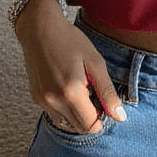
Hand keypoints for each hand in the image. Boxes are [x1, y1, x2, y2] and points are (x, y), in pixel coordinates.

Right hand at [15, 0, 126, 132]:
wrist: (39, 28)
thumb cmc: (70, 41)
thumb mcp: (95, 63)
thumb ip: (108, 92)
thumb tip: (120, 117)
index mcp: (71, 93)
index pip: (92, 126)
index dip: (101, 117)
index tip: (102, 100)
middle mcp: (53, 101)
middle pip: (79, 128)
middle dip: (90, 117)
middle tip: (92, 93)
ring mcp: (42, 101)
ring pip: (66, 123)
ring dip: (76, 114)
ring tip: (79, 89)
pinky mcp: (36, 97)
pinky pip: (55, 113)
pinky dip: (64, 107)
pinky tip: (66, 86)